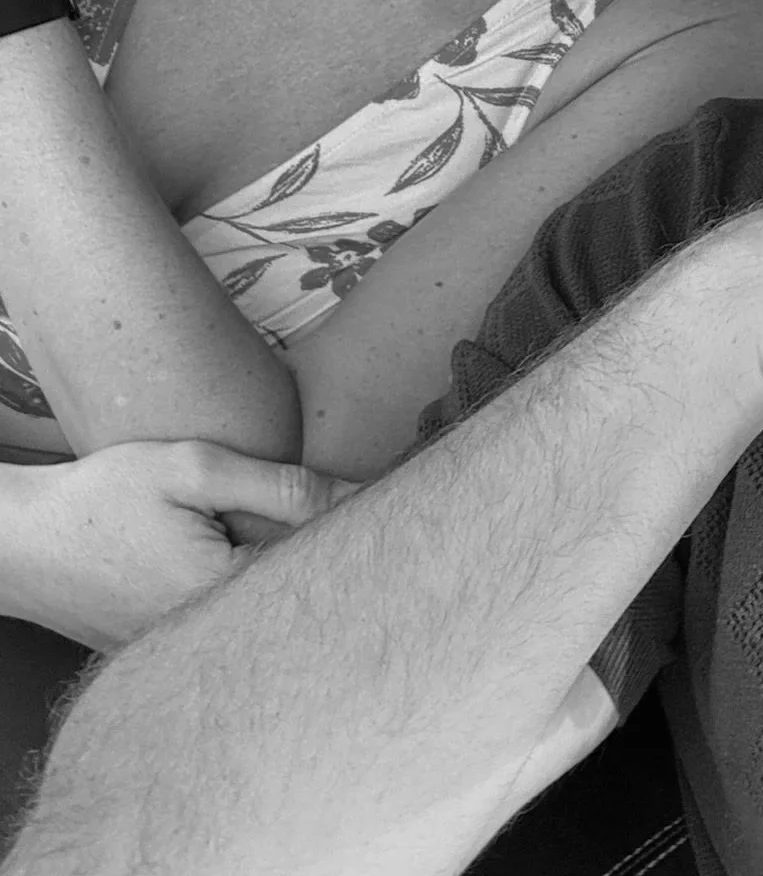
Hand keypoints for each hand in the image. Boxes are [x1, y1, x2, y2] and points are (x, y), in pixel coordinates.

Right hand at [3, 439, 353, 649]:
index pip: (316, 574)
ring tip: (254, 533)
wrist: (21, 541)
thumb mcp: (194, 469)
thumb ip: (279, 486)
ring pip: (260, 615)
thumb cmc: (103, 497)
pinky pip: (224, 625)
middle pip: (292, 602)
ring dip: (275, 576)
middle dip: (314, 559)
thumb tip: (355, 496)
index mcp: (223, 594)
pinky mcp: (165, 651)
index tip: (368, 506)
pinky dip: (238, 593)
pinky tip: (223, 556)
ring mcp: (184, 652)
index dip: (347, 538)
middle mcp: (208, 638)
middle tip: (323, 511)